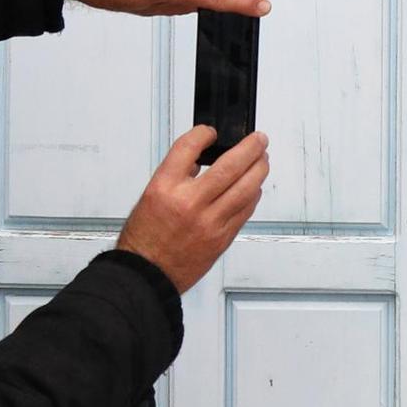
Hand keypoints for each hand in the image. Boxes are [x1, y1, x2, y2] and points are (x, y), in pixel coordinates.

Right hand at [116, 126, 269, 293]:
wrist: (146, 274)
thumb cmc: (144, 239)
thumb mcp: (150, 197)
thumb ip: (177, 176)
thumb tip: (203, 161)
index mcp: (164, 189)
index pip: (188, 148)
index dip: (203, 133)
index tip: (211, 132)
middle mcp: (189, 203)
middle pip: (230, 166)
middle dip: (251, 148)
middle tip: (259, 139)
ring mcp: (209, 222)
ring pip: (246, 188)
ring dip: (259, 169)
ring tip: (263, 159)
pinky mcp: (222, 237)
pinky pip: (246, 209)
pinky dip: (253, 194)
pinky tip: (254, 187)